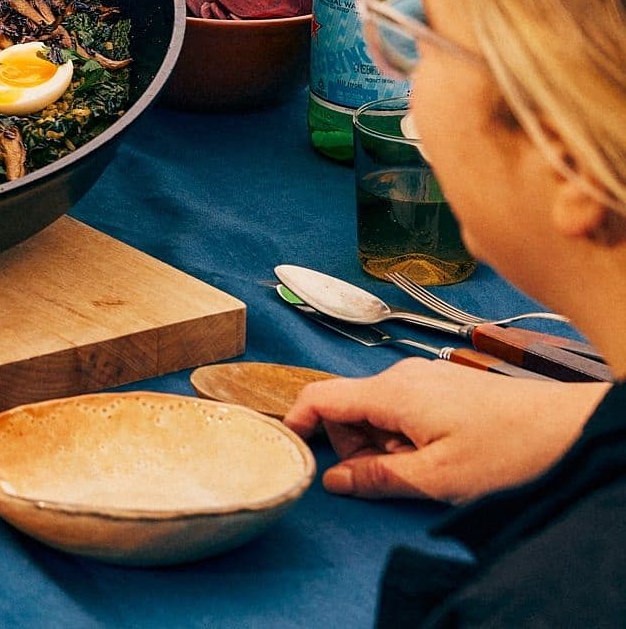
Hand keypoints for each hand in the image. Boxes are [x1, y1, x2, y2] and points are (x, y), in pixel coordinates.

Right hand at [283, 357, 607, 502]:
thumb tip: (335, 480)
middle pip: (346, 407)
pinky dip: (404, 434)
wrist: (568, 427)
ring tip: (423, 468)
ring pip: (376, 410)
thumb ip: (377, 477)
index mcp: (391, 393)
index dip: (297, 421)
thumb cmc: (508, 449)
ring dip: (382, 442)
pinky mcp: (443, 385)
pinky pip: (402, 407)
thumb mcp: (436, 478)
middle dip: (352, 445)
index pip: (320, 396)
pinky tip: (437, 454)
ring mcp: (424, 377)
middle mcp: (401, 376)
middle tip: (385, 477)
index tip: (288, 446)